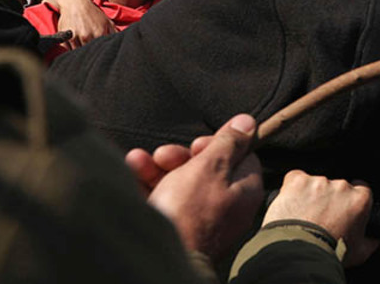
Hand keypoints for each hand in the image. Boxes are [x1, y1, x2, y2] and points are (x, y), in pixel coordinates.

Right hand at [46, 0, 115, 49]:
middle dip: (90, 54)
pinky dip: (70, 49)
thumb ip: (114, 33)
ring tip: (82, 48)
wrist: (75, 3)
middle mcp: (87, 36)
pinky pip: (67, 49)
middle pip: (89, 53)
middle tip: (90, 53)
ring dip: (79, 53)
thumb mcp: (107, 22)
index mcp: (99, 33)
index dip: (100, 53)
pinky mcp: (64, 36)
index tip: (99, 53)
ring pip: (77, 53)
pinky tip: (74, 44)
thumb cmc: (93, 13)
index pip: (100, 51)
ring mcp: (74, 36)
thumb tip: (121, 43)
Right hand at [135, 114, 263, 260]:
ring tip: (138, 160)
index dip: (219, 144)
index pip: (241, 157)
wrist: (155, 257)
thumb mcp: (210, 167)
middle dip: (181, 156)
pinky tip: (131, 170)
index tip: (198, 144)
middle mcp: (227, 205)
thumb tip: (249, 122)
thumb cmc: (188, 211)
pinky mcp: (175, 226)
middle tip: (164, 155)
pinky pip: (163, 197)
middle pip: (207, 168)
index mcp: (245, 190)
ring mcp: (200, 218)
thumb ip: (228, 143)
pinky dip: (147, 182)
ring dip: (157, 166)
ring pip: (180, 181)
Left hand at [264, 170, 379, 267]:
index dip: (351, 199)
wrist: (299, 253)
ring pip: (316, 184)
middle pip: (337, 187)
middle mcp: (341, 186)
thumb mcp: (360, 252)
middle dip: (330, 200)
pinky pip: (296, 179)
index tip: (344, 208)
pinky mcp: (297, 181)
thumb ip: (371, 239)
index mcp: (359, 200)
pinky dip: (293, 190)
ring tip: (303, 217)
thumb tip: (375, 237)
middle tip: (321, 218)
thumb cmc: (328, 252)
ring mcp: (318, 182)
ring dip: (311, 197)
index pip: (361, 189)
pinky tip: (293, 206)